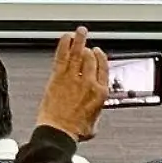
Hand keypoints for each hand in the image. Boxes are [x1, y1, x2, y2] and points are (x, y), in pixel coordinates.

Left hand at [35, 27, 109, 141]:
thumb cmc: (74, 130)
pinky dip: (64, 45)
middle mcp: (88, 82)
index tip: (98, 52)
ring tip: (80, 31)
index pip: (104, 68)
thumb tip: (93, 111)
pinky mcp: (58, 77)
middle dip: (88, 49)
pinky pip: (62, 56)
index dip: (101, 58)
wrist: (58, 131)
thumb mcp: (94, 122)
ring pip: (78, 53)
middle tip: (86, 42)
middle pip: (91, 58)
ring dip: (79, 40)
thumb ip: (95, 111)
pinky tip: (65, 37)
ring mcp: (73, 78)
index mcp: (100, 93)